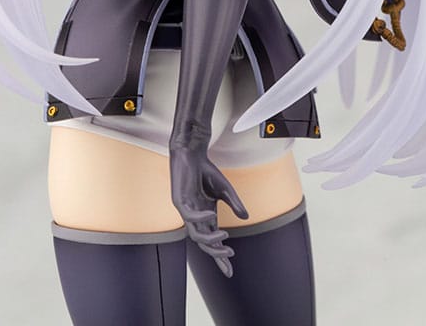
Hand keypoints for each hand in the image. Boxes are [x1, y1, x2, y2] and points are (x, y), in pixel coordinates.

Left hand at [169, 142, 248, 276]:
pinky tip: (211, 214)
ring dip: (210, 239)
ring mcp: (187, 210)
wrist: (192, 153)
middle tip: (229, 257)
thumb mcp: (225, 189)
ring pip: (196, 235)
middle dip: (216, 254)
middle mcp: (196, 217)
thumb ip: (235, 204)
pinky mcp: (179, 201)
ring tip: (223, 238)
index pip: (213, 241)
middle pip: (204, 243)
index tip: (229, 271)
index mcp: (206, 216)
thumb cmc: (206, 171)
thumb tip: (246, 218)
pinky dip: (201, 217)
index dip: (220, 256)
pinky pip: (189, 216)